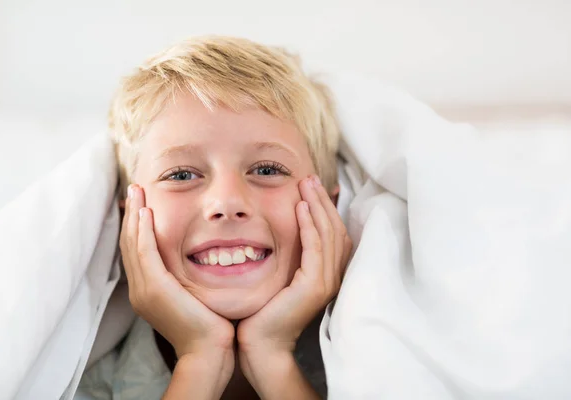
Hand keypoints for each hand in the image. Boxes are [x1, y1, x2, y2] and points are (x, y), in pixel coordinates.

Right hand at [121, 184, 234, 363]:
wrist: (209, 352)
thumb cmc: (210, 326)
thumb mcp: (194, 296)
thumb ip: (188, 278)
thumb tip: (198, 259)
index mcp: (148, 291)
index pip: (137, 251)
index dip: (136, 225)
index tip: (140, 203)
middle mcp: (140, 289)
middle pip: (129, 243)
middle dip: (130, 214)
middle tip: (133, 189)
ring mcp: (144, 289)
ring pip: (133, 243)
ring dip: (134, 214)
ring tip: (136, 191)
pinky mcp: (155, 288)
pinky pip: (145, 251)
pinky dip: (144, 230)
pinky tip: (146, 212)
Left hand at [237, 175, 351, 383]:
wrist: (261, 345)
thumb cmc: (264, 312)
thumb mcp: (280, 276)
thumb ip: (288, 255)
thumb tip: (283, 230)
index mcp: (326, 275)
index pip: (334, 234)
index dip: (326, 209)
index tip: (312, 187)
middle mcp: (332, 277)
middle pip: (335, 229)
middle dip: (323, 201)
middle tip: (310, 179)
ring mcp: (326, 282)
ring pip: (328, 234)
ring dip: (318, 206)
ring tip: (306, 185)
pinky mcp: (314, 286)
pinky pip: (316, 248)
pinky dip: (309, 225)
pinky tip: (301, 208)